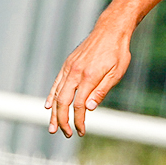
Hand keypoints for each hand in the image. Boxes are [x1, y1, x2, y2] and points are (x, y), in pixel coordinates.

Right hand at [45, 23, 131, 137]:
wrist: (109, 30)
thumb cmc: (117, 53)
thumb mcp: (116, 73)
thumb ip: (101, 91)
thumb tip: (88, 109)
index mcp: (88, 77)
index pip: (78, 105)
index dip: (78, 121)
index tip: (81, 132)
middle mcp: (75, 73)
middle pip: (63, 102)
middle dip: (63, 120)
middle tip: (65, 134)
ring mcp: (69, 68)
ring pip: (57, 94)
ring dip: (54, 113)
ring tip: (52, 127)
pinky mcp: (67, 65)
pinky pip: (56, 83)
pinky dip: (51, 96)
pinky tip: (48, 107)